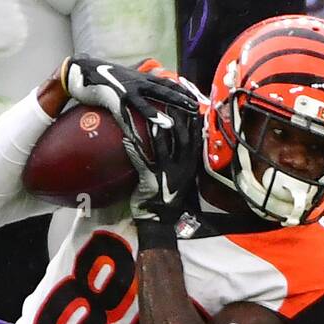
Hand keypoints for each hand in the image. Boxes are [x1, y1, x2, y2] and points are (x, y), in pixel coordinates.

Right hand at [59, 55, 198, 135]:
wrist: (83, 70)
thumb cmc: (104, 75)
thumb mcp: (127, 74)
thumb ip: (141, 76)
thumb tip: (155, 73)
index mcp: (142, 77)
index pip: (167, 84)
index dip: (182, 91)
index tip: (196, 98)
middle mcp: (138, 81)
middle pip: (164, 91)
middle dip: (180, 100)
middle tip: (196, 110)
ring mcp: (127, 89)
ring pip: (148, 101)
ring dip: (161, 112)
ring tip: (172, 124)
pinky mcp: (115, 97)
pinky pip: (128, 113)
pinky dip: (136, 122)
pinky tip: (140, 132)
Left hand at [128, 106, 201, 224]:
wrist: (159, 220)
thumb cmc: (167, 195)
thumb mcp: (180, 176)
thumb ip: (181, 159)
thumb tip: (180, 138)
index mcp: (190, 165)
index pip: (195, 138)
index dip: (193, 120)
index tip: (190, 102)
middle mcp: (182, 169)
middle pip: (183, 139)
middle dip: (178, 120)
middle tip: (170, 102)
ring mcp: (167, 175)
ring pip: (164, 149)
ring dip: (157, 132)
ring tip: (151, 117)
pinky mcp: (151, 182)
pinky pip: (142, 163)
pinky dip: (134, 151)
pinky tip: (127, 140)